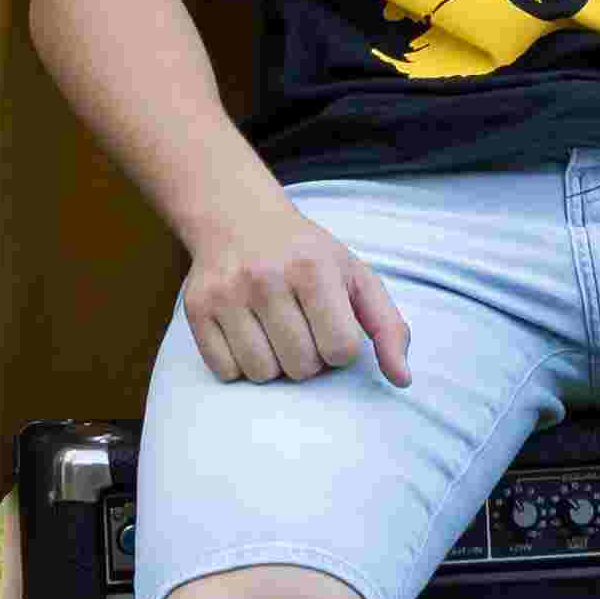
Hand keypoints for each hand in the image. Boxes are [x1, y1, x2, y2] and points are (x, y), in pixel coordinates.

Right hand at [176, 185, 410, 387]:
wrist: (238, 218)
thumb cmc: (307, 256)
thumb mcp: (356, 277)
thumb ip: (388, 328)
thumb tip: (402, 380)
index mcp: (313, 268)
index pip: (341, 350)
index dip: (340, 348)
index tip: (330, 325)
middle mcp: (266, 278)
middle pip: (302, 368)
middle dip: (309, 358)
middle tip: (301, 327)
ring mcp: (227, 294)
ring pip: (263, 374)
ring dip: (275, 364)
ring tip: (275, 332)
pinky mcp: (197, 310)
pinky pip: (226, 372)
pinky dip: (240, 365)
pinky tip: (247, 334)